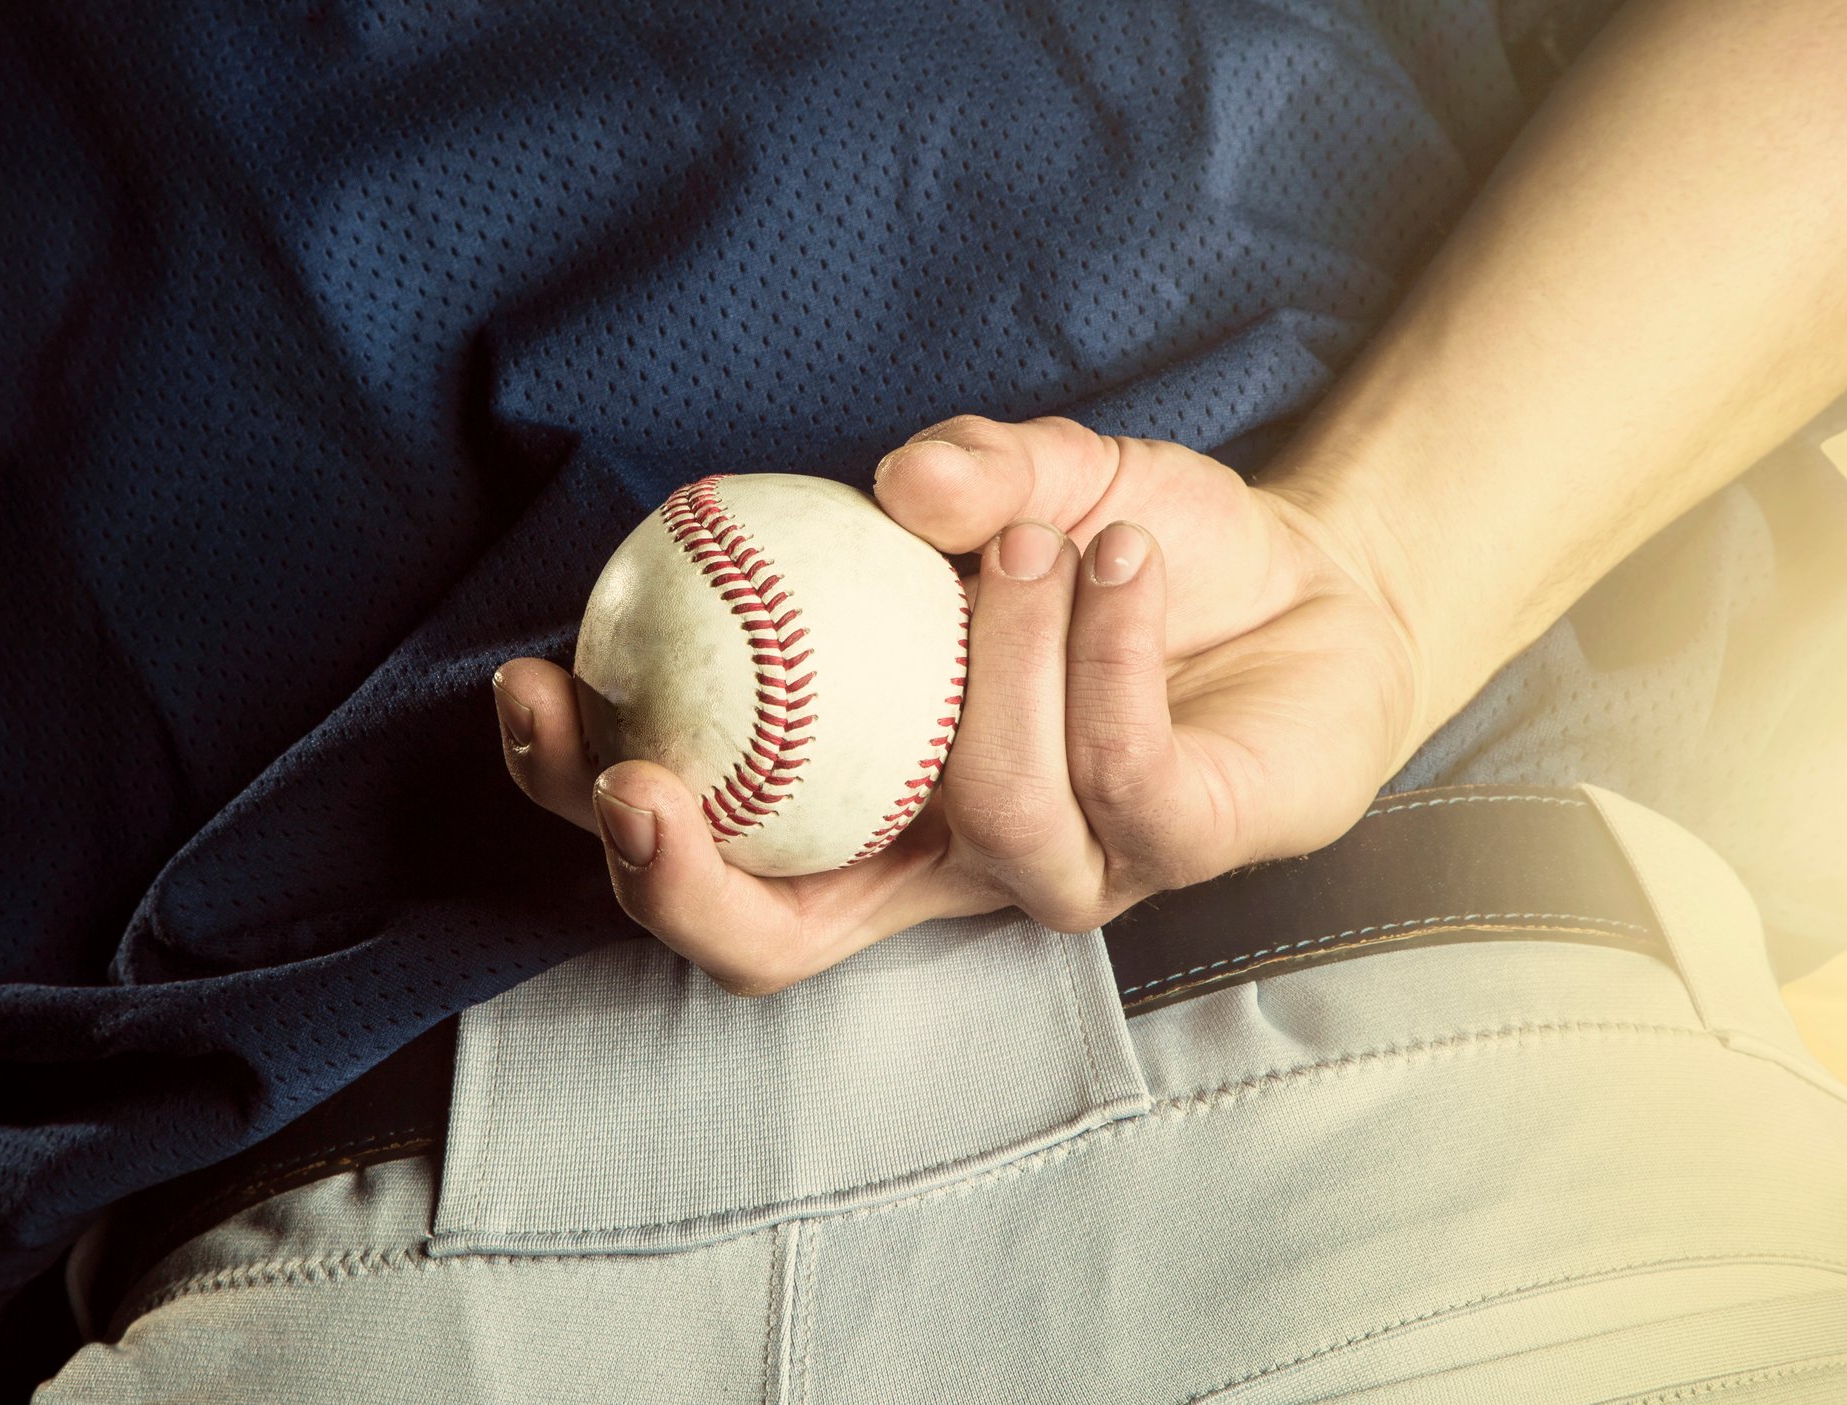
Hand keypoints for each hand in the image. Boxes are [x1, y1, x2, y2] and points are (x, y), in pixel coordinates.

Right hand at [492, 415, 1424, 994]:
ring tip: (1026, 537)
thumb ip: (973, 469)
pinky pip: (1114, 772)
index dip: (591, 800)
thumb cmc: (1142, 556)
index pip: (699, 850)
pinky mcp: (1180, 853)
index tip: (533, 688)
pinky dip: (1098, 644)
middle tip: (638, 779)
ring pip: (980, 813)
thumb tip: (894, 477)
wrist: (1313, 583)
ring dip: (987, 658)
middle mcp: (942, 861)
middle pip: (771, 944)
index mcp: (863, 800)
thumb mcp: (1043, 481)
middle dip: (672, 882)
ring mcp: (1062, 871)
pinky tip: (1120, 555)